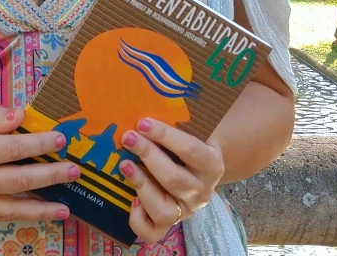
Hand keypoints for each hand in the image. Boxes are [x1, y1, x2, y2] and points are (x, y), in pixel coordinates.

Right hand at [0, 101, 78, 220]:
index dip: (38, 144)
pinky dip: (21, 214)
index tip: (61, 139)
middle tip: (74, 171)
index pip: (10, 149)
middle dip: (49, 176)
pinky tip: (40, 211)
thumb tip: (22, 118)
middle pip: (16, 180)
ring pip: (10, 207)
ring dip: (41, 208)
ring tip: (66, 208)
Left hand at [118, 118, 224, 243]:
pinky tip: (130, 199)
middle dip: (148, 155)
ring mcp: (185, 210)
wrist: (201, 167)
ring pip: (163, 210)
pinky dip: (138, 219)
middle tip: (128, 138)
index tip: (142, 122)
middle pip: (173, 178)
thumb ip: (177, 120)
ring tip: (124, 165)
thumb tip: (143, 104)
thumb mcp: (193, 130)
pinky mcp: (170, 224)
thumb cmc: (191, 141)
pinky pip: (153, 232)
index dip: (165, 135)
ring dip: (141, 185)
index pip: (189, 150)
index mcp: (211, 164)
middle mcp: (202, 191)